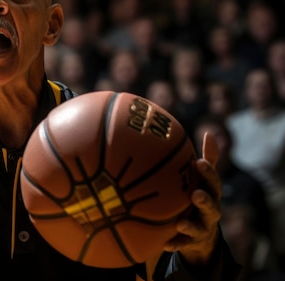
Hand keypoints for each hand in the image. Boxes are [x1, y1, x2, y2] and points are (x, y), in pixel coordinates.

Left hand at [163, 132, 221, 264]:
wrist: (201, 234)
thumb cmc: (200, 197)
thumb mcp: (204, 181)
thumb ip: (208, 161)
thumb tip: (209, 133)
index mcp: (211, 193)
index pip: (213, 182)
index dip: (208, 173)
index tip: (199, 163)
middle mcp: (210, 211)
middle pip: (211, 206)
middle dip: (205, 200)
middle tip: (195, 194)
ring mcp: (202, 228)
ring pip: (199, 227)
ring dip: (190, 225)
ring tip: (180, 223)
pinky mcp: (191, 242)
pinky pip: (183, 244)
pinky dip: (175, 243)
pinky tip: (165, 244)